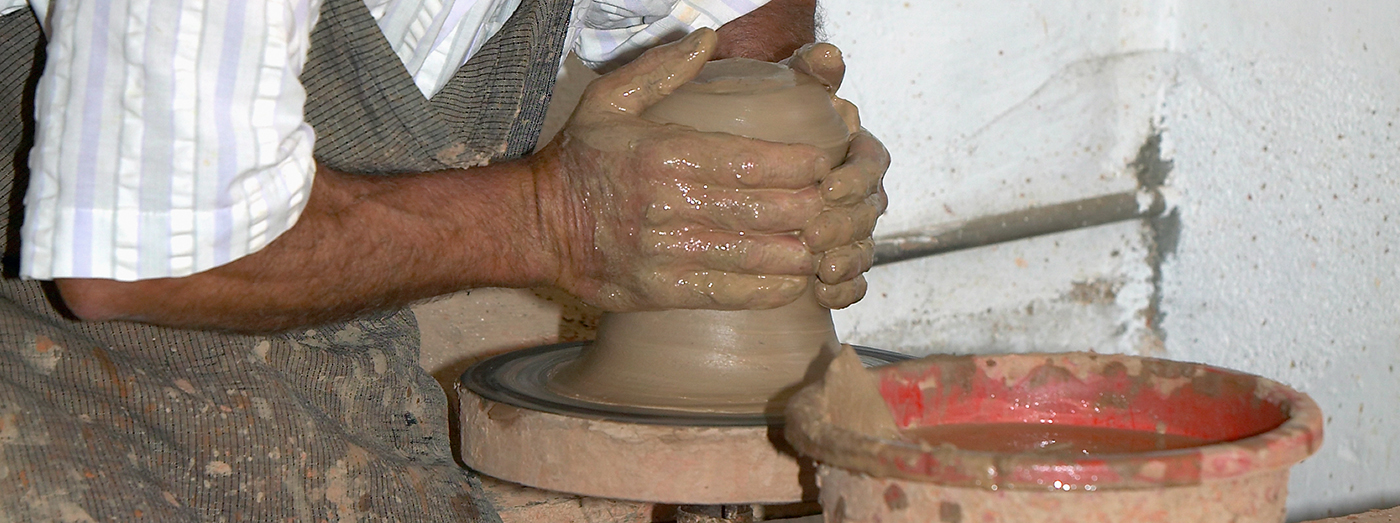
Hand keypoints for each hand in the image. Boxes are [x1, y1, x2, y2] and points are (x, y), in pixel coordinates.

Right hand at [533, 29, 834, 311]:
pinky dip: (770, 288)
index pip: (751, 161)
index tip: (825, 162)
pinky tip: (792, 278)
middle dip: (810, 209)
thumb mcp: (611, 100)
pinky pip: (729, 294)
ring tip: (822, 242)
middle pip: (763, 210)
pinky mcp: (662, 292)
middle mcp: (668, 206)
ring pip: (754, 256)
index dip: (800, 165)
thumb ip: (663, 69)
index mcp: (664, 155)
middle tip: (834, 204)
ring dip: (798, 251)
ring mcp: (665, 254)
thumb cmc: (582, 159)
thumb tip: (708, 36)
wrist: (536, 226)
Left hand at [787, 43, 889, 308]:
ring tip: (821, 270)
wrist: (758, 175)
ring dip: (847, 262)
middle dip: (844, 226)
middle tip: (812, 233)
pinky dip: (845, 291)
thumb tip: (828, 55)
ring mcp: (854, 232)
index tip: (829, 185)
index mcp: (860, 154)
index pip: (871, 165)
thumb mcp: (790, 92)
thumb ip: (811, 72)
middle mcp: (864, 195)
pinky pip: (855, 281)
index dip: (855, 178)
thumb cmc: (776, 127)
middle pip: (868, 214)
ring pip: (864, 250)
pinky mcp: (841, 264)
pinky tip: (824, 296)